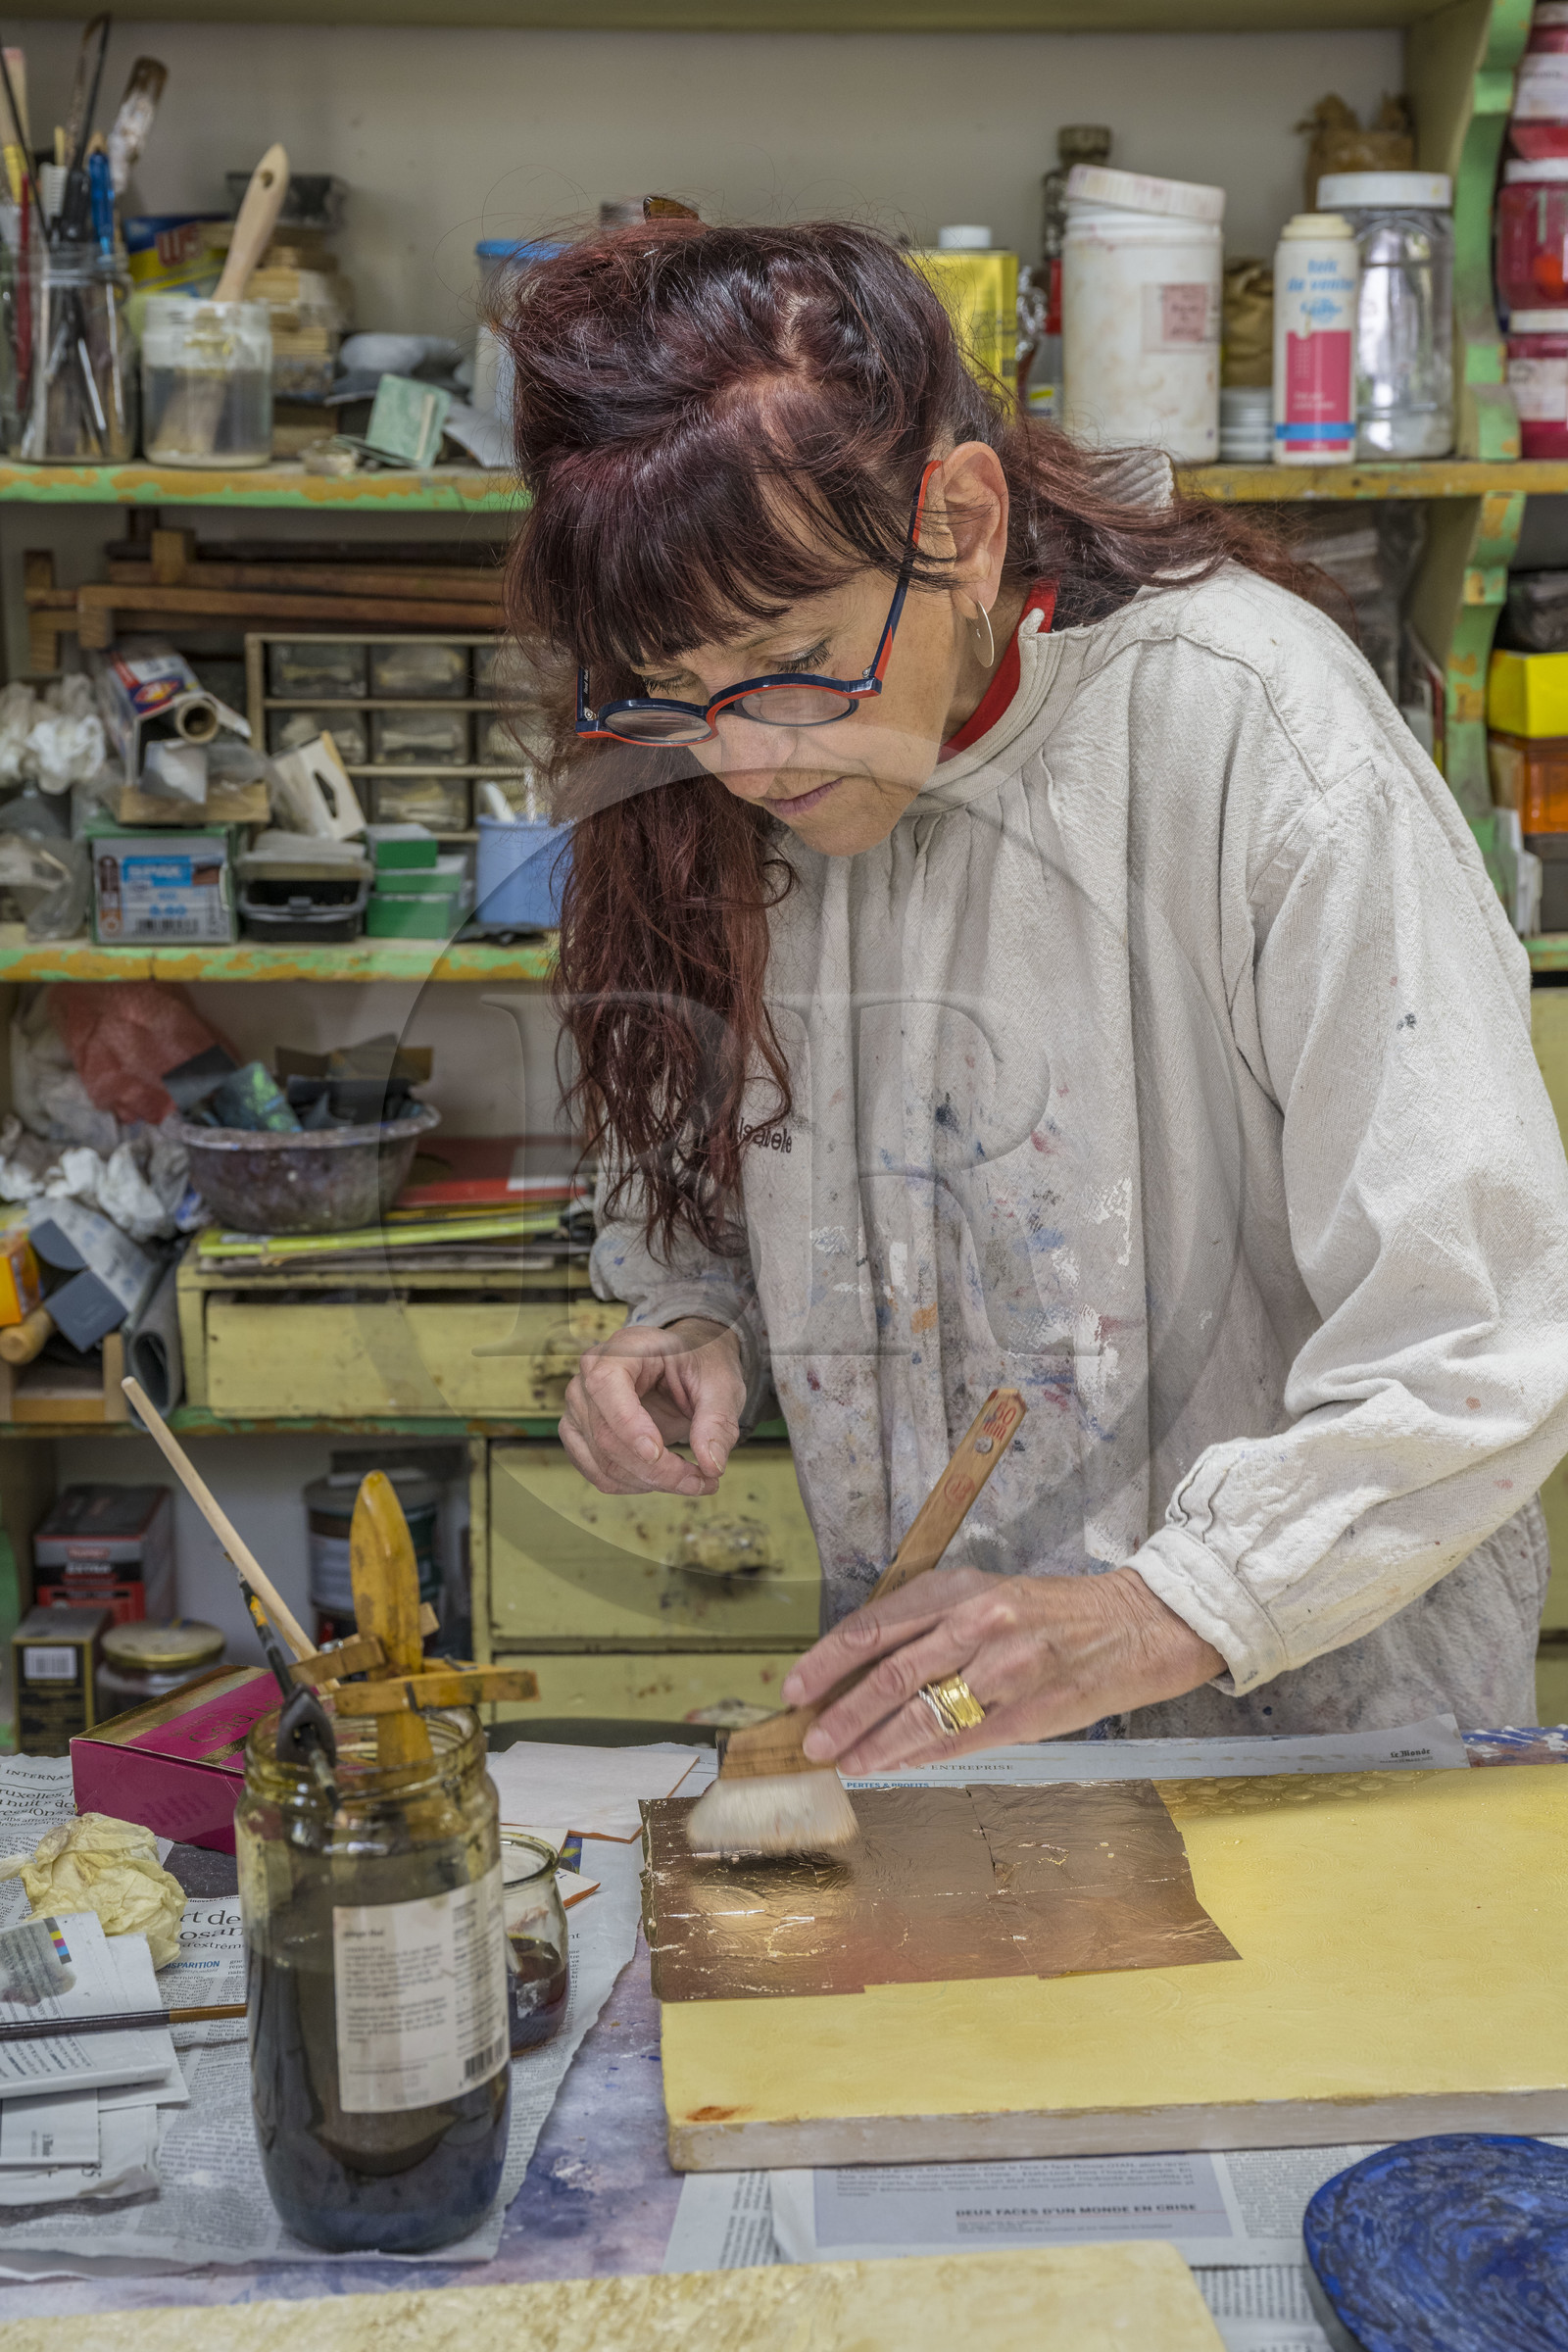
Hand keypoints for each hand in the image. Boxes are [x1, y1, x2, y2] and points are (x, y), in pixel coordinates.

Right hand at [560, 1317, 745, 1499]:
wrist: (687, 1368)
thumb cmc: (700, 1367)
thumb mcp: (721, 1384)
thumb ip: (717, 1421)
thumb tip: (712, 1465)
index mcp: (624, 1348)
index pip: (606, 1383)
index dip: (627, 1423)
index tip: (658, 1454)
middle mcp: (591, 1375)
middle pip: (606, 1434)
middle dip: (656, 1469)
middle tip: (703, 1480)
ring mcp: (580, 1407)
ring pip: (602, 1461)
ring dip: (649, 1482)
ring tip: (693, 1480)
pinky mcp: (581, 1435)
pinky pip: (599, 1473)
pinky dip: (635, 1485)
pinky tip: (666, 1478)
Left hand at [778, 1565, 1224, 1772]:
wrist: (1134, 1626)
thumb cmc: (1051, 1611)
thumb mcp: (987, 1593)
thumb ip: (930, 1623)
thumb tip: (866, 1665)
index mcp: (961, 1589)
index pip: (878, 1624)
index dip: (830, 1659)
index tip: (797, 1687)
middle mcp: (979, 1623)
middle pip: (892, 1672)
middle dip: (842, 1711)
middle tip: (811, 1739)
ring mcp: (1005, 1670)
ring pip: (923, 1712)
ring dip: (875, 1743)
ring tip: (844, 1762)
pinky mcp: (1029, 1712)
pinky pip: (962, 1740)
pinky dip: (921, 1756)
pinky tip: (893, 1767)